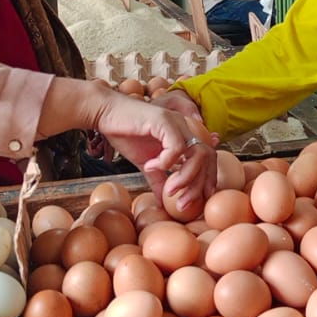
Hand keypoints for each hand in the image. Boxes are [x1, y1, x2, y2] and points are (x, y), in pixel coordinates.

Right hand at [93, 96, 217, 212]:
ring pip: (197, 152)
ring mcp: (176, 122)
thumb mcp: (146, 163)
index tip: (203, 197)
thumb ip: (158, 179)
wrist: (106, 113)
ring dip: (186, 176)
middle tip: (183, 203)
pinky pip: (176, 146)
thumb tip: (164, 202)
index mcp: (184, 135)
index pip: (209, 156)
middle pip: (207, 156)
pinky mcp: (164, 119)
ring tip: (169, 189)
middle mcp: (185, 127)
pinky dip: (166, 161)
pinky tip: (150, 166)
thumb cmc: (126, 134)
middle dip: (199, 184)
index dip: (210, 177)